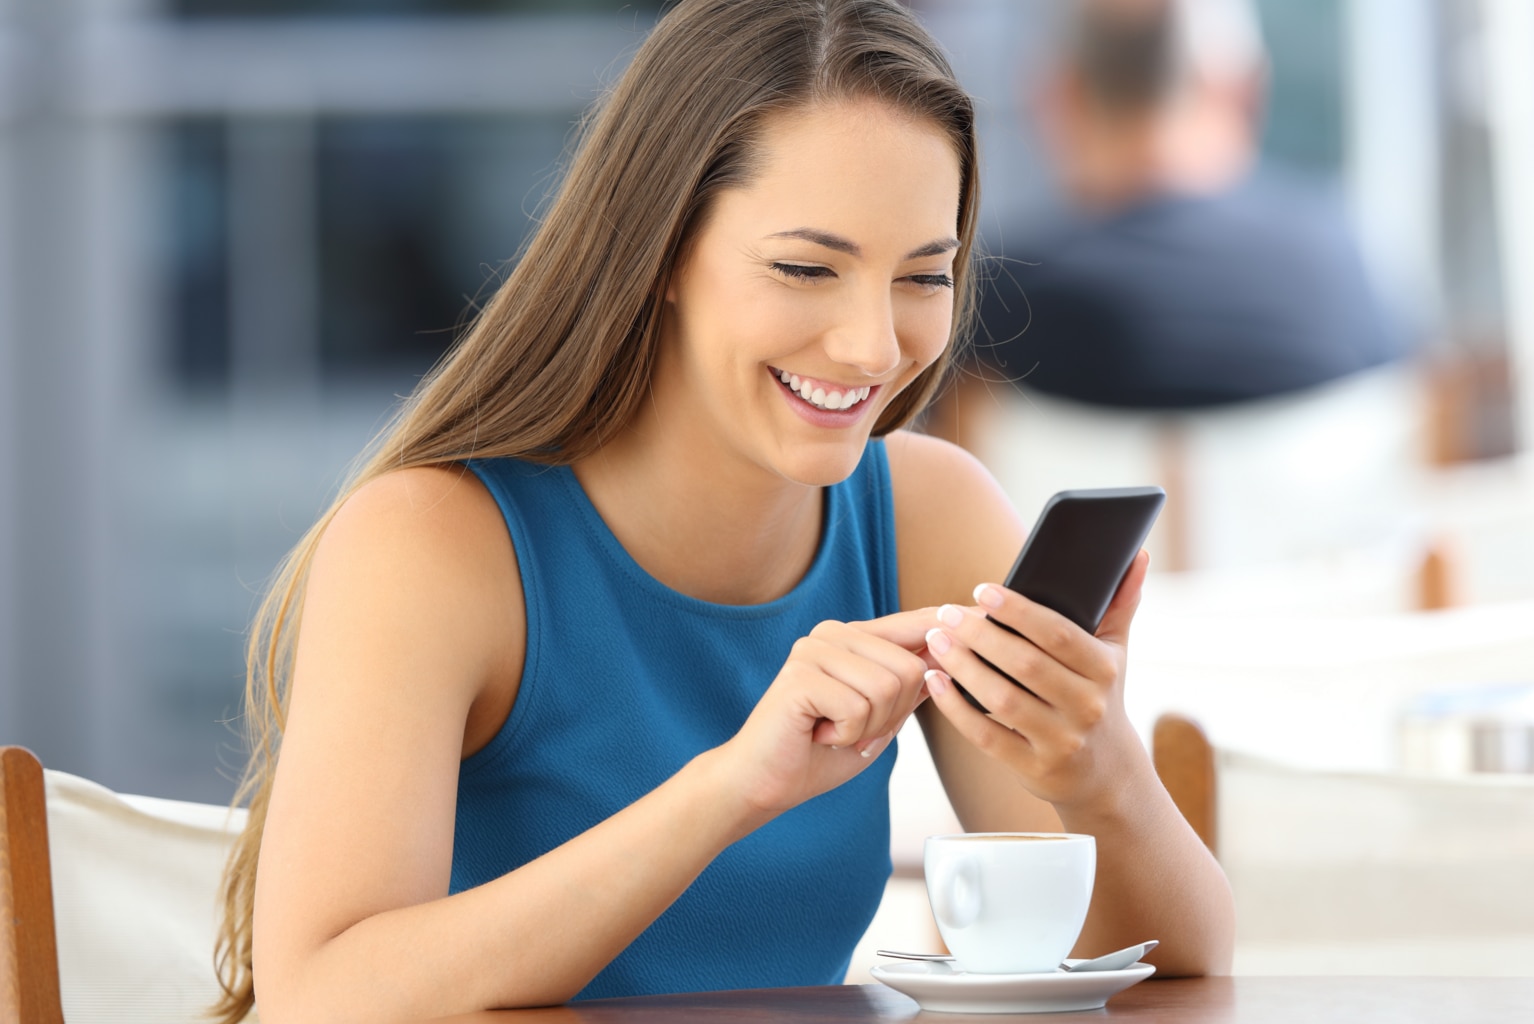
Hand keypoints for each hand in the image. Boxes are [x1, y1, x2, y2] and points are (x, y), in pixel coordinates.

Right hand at [719, 608, 936, 819]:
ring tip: (834, 731)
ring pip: (888, 686)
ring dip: (869, 726)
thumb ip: (910, 686)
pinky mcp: (800, 675)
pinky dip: (847, 734)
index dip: (951, 624)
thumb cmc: (818, 753)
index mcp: (852, 637)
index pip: (914, 623)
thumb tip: (956, 654)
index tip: (988, 616)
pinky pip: (858, 706)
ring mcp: (814, 649)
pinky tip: (818, 734)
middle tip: (853, 729)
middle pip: (910, 667)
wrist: (762, 783)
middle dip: (893, 715)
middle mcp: (833, 633)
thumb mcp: (879, 718)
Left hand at [921, 551, 1150, 813]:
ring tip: (937, 640)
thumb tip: (1138, 555)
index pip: (1058, 634)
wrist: (1108, 774)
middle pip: (1025, 664)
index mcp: (1103, 670)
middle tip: (946, 613)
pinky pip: (986, 736)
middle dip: (981, 635)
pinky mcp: (1034, 768)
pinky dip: (956, 708)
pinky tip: (935, 682)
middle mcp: (1086, 707)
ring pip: (1002, 699)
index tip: (983, 590)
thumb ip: (1121, 603)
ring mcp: (1060, 741)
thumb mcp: (1115, 653)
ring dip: (963, 667)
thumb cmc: (1100, 697)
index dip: (1019, 611)